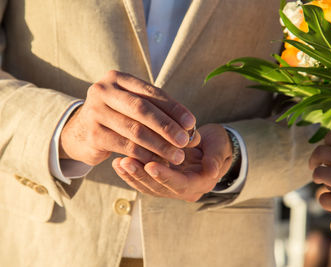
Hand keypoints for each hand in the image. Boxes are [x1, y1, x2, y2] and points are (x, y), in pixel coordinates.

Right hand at [59, 70, 195, 165]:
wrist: (80, 132)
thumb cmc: (117, 117)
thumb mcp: (134, 108)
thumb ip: (160, 113)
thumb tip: (192, 132)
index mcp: (117, 78)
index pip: (152, 92)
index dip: (174, 108)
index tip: (191, 123)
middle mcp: (103, 91)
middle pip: (143, 109)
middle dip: (168, 127)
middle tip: (186, 141)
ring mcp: (95, 112)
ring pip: (135, 130)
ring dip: (160, 145)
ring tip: (177, 156)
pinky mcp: (93, 134)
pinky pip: (126, 147)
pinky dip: (145, 156)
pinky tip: (158, 163)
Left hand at [112, 124, 233, 201]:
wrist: (212, 147)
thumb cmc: (217, 144)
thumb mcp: (220, 147)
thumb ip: (215, 158)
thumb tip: (212, 171)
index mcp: (200, 184)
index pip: (181, 184)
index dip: (165, 176)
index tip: (150, 165)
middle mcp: (185, 190)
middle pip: (160, 188)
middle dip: (141, 176)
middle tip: (126, 162)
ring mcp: (171, 187)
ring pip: (149, 187)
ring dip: (132, 175)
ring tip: (119, 162)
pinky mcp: (161, 181)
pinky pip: (144, 181)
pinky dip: (131, 173)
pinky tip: (118, 162)